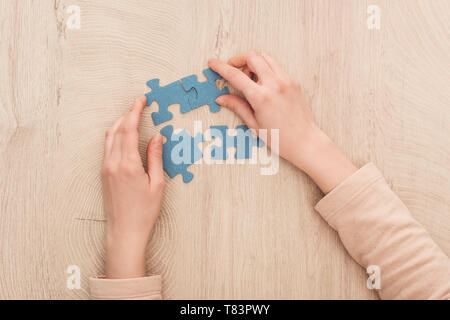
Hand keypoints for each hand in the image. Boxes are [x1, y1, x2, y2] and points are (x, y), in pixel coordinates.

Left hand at [101, 95, 164, 278]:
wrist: (124, 231)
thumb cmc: (144, 212)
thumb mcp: (157, 184)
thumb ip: (155, 157)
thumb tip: (157, 137)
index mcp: (128, 164)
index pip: (129, 129)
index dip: (134, 111)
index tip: (141, 99)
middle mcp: (112, 163)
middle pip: (116, 129)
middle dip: (127, 114)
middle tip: (139, 106)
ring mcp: (105, 168)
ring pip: (109, 137)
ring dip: (120, 124)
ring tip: (133, 118)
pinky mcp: (103, 173)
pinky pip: (107, 147)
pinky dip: (115, 135)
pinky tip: (124, 136)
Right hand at [209, 52, 356, 192]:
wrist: (305, 141)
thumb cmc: (281, 138)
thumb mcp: (254, 124)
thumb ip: (237, 106)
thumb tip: (222, 98)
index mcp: (261, 97)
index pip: (235, 75)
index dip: (221, 67)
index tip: (213, 63)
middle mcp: (275, 85)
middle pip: (252, 56)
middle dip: (238, 59)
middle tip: (232, 69)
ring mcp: (286, 81)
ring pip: (265, 57)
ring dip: (253, 61)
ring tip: (248, 78)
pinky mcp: (293, 82)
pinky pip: (276, 66)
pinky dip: (265, 68)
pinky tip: (262, 83)